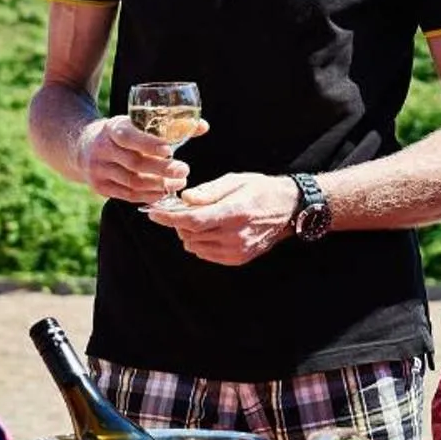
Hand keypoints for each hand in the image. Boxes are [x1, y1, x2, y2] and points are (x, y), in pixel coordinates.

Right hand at [77, 114, 207, 204]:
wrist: (83, 146)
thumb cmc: (122, 134)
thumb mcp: (136, 123)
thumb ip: (170, 126)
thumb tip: (204, 126)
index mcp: (112, 128)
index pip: (129, 137)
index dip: (149, 144)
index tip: (170, 150)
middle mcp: (102, 149)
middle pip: (135, 163)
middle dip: (162, 169)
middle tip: (184, 171)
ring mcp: (98, 170)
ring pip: (132, 182)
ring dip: (158, 185)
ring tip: (178, 183)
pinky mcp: (99, 186)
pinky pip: (127, 195)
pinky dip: (147, 196)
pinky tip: (162, 193)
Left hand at [145, 172, 296, 265]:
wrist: (288, 209)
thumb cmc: (260, 190)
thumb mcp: (234, 181)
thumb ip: (208, 192)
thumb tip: (185, 199)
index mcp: (233, 212)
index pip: (192, 220)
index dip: (168, 218)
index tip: (152, 213)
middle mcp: (235, 235)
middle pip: (190, 234)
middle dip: (178, 222)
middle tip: (179, 210)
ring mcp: (237, 250)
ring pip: (195, 246)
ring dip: (188, 233)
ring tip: (197, 218)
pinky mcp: (238, 258)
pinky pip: (206, 254)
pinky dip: (200, 243)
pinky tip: (208, 230)